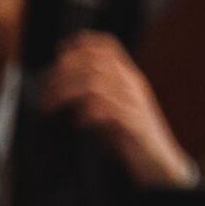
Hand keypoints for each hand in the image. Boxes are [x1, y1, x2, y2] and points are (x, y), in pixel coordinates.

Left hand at [43, 33, 194, 186]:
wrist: (159, 161)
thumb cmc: (130, 136)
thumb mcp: (112, 108)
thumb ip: (96, 94)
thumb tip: (62, 84)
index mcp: (129, 78)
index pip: (108, 46)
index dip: (81, 44)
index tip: (59, 54)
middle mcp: (133, 86)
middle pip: (95, 63)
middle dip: (63, 73)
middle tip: (45, 90)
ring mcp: (135, 104)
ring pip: (96, 84)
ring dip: (66, 93)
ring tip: (50, 107)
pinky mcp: (134, 125)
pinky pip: (109, 111)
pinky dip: (88, 113)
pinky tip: (79, 122)